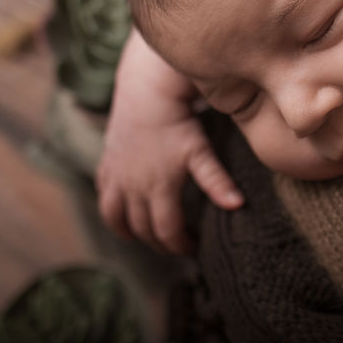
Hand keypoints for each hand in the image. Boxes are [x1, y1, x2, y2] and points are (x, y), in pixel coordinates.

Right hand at [96, 29, 242, 254]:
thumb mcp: (201, 151)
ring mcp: (116, 177)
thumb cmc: (178, 123)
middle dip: (160, 243)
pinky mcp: (107, 165)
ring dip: (130, 233)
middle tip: (177, 245)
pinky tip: (124, 214)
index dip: (180, 245)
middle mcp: (133, 187)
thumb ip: (217, 181)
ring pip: (116, 218)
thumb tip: (238, 205)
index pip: (167, 231)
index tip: (194, 248)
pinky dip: (112, 213)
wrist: (146, 93)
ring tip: (146, 238)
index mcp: (159, 188)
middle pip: (143, 230)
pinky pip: (103, 198)